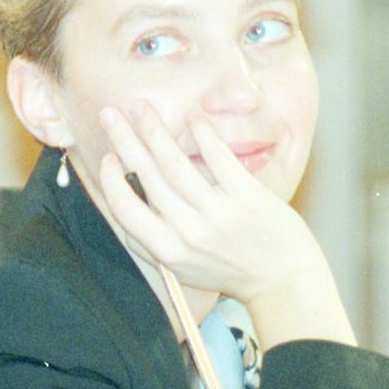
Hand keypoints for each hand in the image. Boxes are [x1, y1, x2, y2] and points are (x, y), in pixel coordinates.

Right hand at [94, 105, 353, 346]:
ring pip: (176, 163)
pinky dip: (203, 134)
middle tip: (109, 113)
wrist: (281, 280)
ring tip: (141, 108)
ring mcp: (219, 213)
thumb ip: (152, 240)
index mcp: (167, 251)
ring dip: (154, 130)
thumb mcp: (182, 267)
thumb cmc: (228, 271)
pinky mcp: (247, 197)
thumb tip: (124, 203)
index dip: (110, 179)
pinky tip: (193, 118)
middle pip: (147, 176)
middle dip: (124, 140)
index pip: (124, 209)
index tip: (107, 157)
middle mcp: (189, 232)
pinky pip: (218, 158)